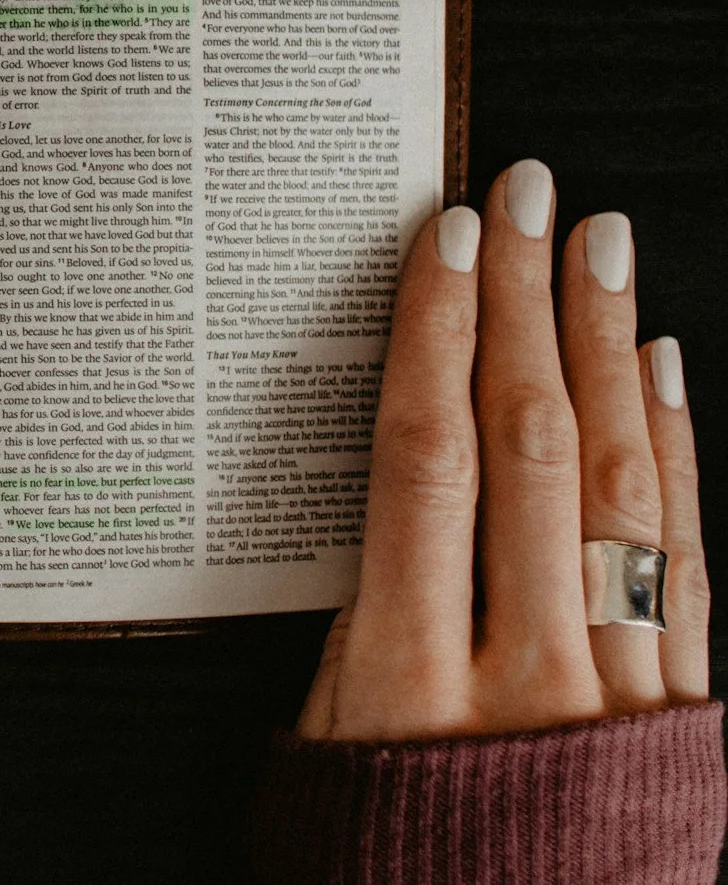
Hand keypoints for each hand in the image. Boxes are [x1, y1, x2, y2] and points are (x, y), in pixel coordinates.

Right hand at [299, 159, 707, 740]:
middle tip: (528, 195)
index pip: (428, 463)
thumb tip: (389, 493)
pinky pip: (691, 560)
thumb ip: (358, 629)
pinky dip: (679, 453)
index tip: (443, 238)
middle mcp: (527, 676)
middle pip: (532, 448)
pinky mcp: (688, 722)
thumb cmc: (388, 876)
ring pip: (624, 487)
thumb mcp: (321, 756)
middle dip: (527, 305)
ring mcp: (621, 697)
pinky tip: (662, 371)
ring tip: (599, 246)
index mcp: (410, 683)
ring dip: (610, 349)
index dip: (435, 337)